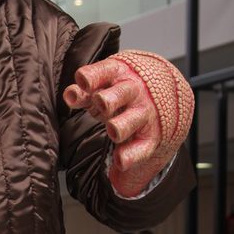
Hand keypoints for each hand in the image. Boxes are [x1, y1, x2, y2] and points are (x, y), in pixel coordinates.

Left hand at [64, 50, 193, 197]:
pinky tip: (120, 162)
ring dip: (121, 126)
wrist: (164, 93)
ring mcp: (143, 114)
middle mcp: (133, 92)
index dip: (92, 77)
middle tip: (101, 103)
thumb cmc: (121, 90)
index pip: (104, 72)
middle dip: (109, 99)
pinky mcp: (149, 137)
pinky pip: (141, 148)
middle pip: (122, 93)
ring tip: (112, 131)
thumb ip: (84, 91)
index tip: (82, 81)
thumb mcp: (103, 85)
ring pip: (133, 120)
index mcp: (118, 74)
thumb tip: (70, 95)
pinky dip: (130, 156)